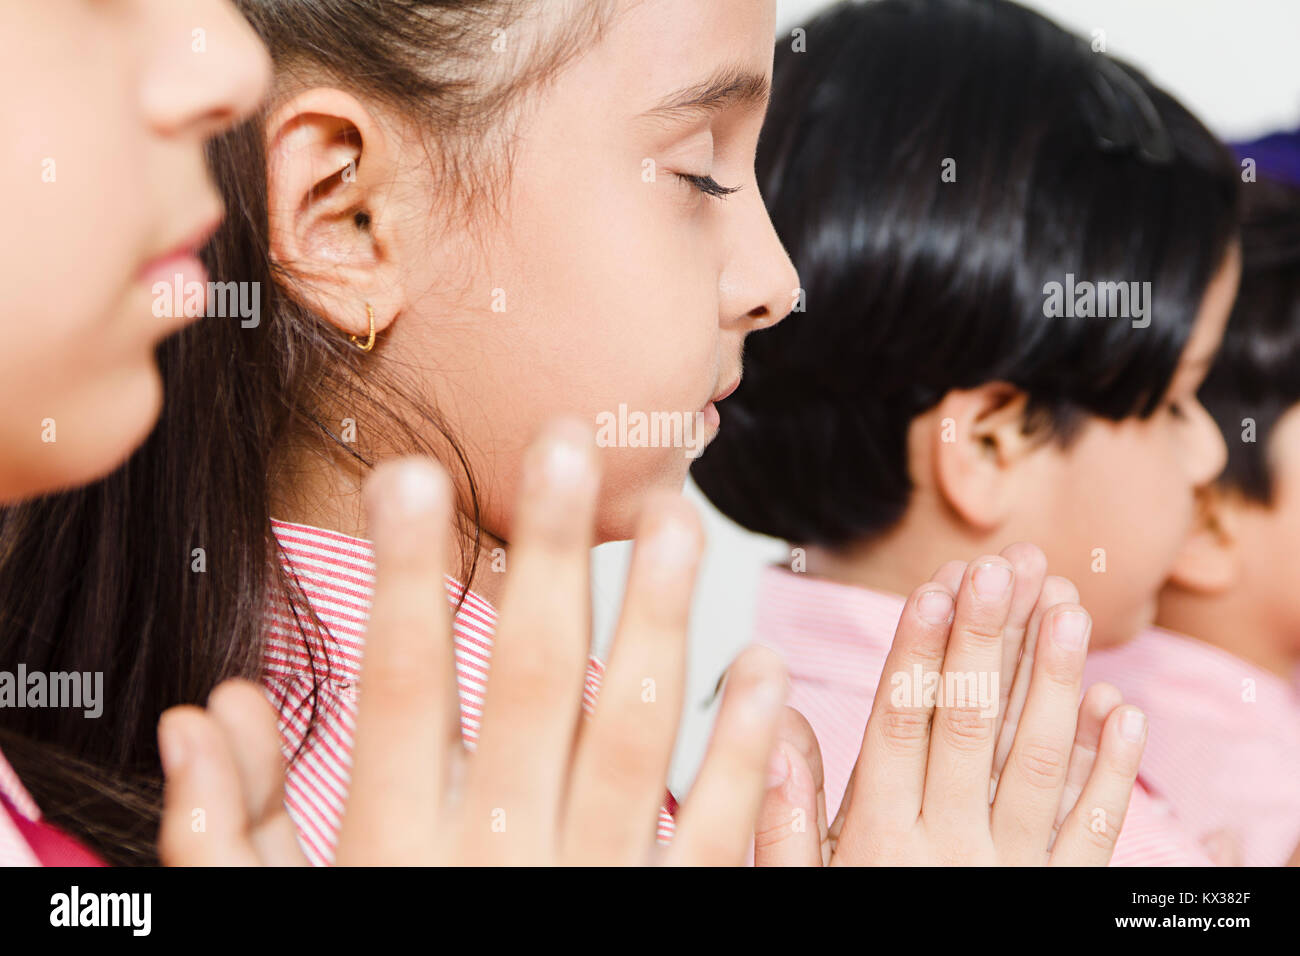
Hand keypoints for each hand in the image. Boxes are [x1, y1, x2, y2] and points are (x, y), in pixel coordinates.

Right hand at [156, 421, 786, 864]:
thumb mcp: (276, 930)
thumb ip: (228, 836)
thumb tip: (206, 714)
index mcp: (399, 852)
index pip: (397, 688)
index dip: (402, 579)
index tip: (414, 477)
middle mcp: (503, 858)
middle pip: (530, 681)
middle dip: (549, 557)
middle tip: (572, 444)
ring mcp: (596, 887)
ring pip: (633, 733)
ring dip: (659, 620)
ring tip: (680, 521)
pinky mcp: (672, 916)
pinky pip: (714, 829)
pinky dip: (746, 749)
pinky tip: (762, 666)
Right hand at [754, 545, 1145, 864]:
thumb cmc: (848, 939)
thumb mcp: (797, 893)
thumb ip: (785, 816)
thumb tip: (782, 727)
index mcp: (877, 839)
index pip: (902, 724)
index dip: (921, 652)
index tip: (937, 586)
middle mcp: (947, 849)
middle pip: (971, 728)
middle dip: (989, 641)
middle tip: (1007, 567)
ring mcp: (1010, 875)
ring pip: (1038, 767)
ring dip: (1054, 684)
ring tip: (1067, 609)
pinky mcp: (1056, 899)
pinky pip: (1091, 834)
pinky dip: (1112, 772)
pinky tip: (1121, 709)